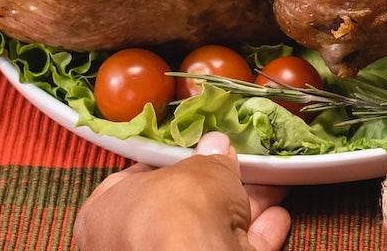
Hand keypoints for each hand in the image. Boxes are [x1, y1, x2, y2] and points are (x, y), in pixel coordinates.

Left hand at [75, 133, 291, 250]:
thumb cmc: (176, 209)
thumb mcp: (199, 171)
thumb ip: (210, 159)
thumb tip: (217, 145)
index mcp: (109, 209)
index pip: (140, 180)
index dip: (175, 165)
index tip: (202, 154)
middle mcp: (133, 240)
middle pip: (183, 208)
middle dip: (218, 188)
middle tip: (244, 167)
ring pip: (212, 230)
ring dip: (247, 209)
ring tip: (272, 187)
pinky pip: (234, 250)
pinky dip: (258, 235)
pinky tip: (278, 218)